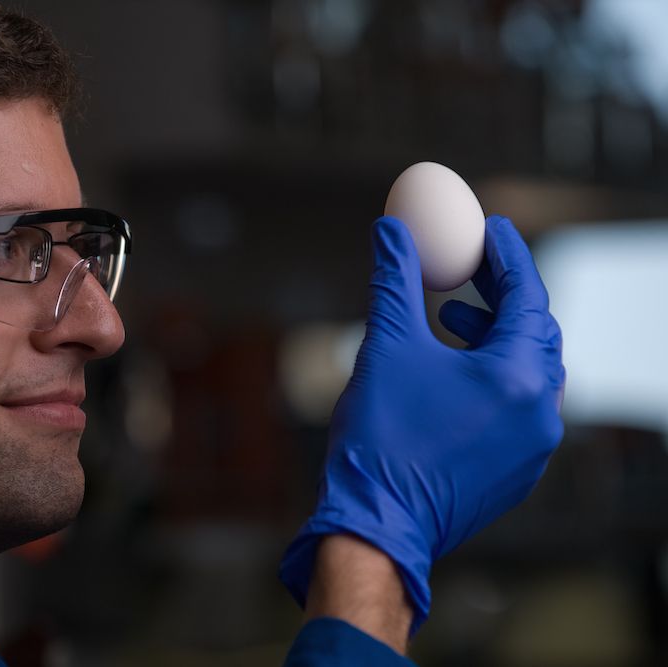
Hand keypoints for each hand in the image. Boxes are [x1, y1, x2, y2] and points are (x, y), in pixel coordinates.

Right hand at [280, 215, 564, 633]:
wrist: (376, 525)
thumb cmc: (381, 437)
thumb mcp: (386, 346)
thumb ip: (396, 280)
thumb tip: (391, 229)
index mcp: (518, 376)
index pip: (528, 294)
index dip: (507, 254)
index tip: (489, 225)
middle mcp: (541, 411)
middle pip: (535, 332)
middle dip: (504, 295)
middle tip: (471, 269)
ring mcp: (534, 447)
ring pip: (529, 372)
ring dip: (496, 337)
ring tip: (452, 319)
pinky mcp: (517, 471)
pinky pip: (518, 408)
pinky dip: (494, 378)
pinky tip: (453, 373)